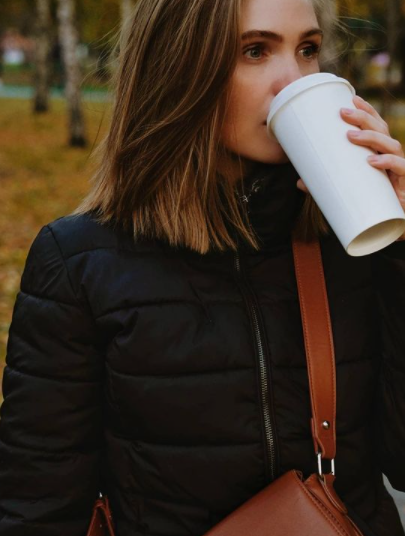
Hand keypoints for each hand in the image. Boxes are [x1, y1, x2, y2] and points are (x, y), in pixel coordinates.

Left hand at [297, 94, 404, 239]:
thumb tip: (298, 182)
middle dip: (364, 118)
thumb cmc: (372, 202)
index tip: (351, 97)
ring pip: (392, 145)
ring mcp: (401, 169)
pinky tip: (372, 161)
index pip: (378, 125)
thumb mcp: (347, 190)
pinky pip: (401, 169)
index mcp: (382, 152)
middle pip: (382, 129)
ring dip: (371, 137)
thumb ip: (325, 185)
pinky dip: (388, 162)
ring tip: (350, 136)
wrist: (395, 226)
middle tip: (343, 112)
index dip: (367, 110)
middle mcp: (393, 157)